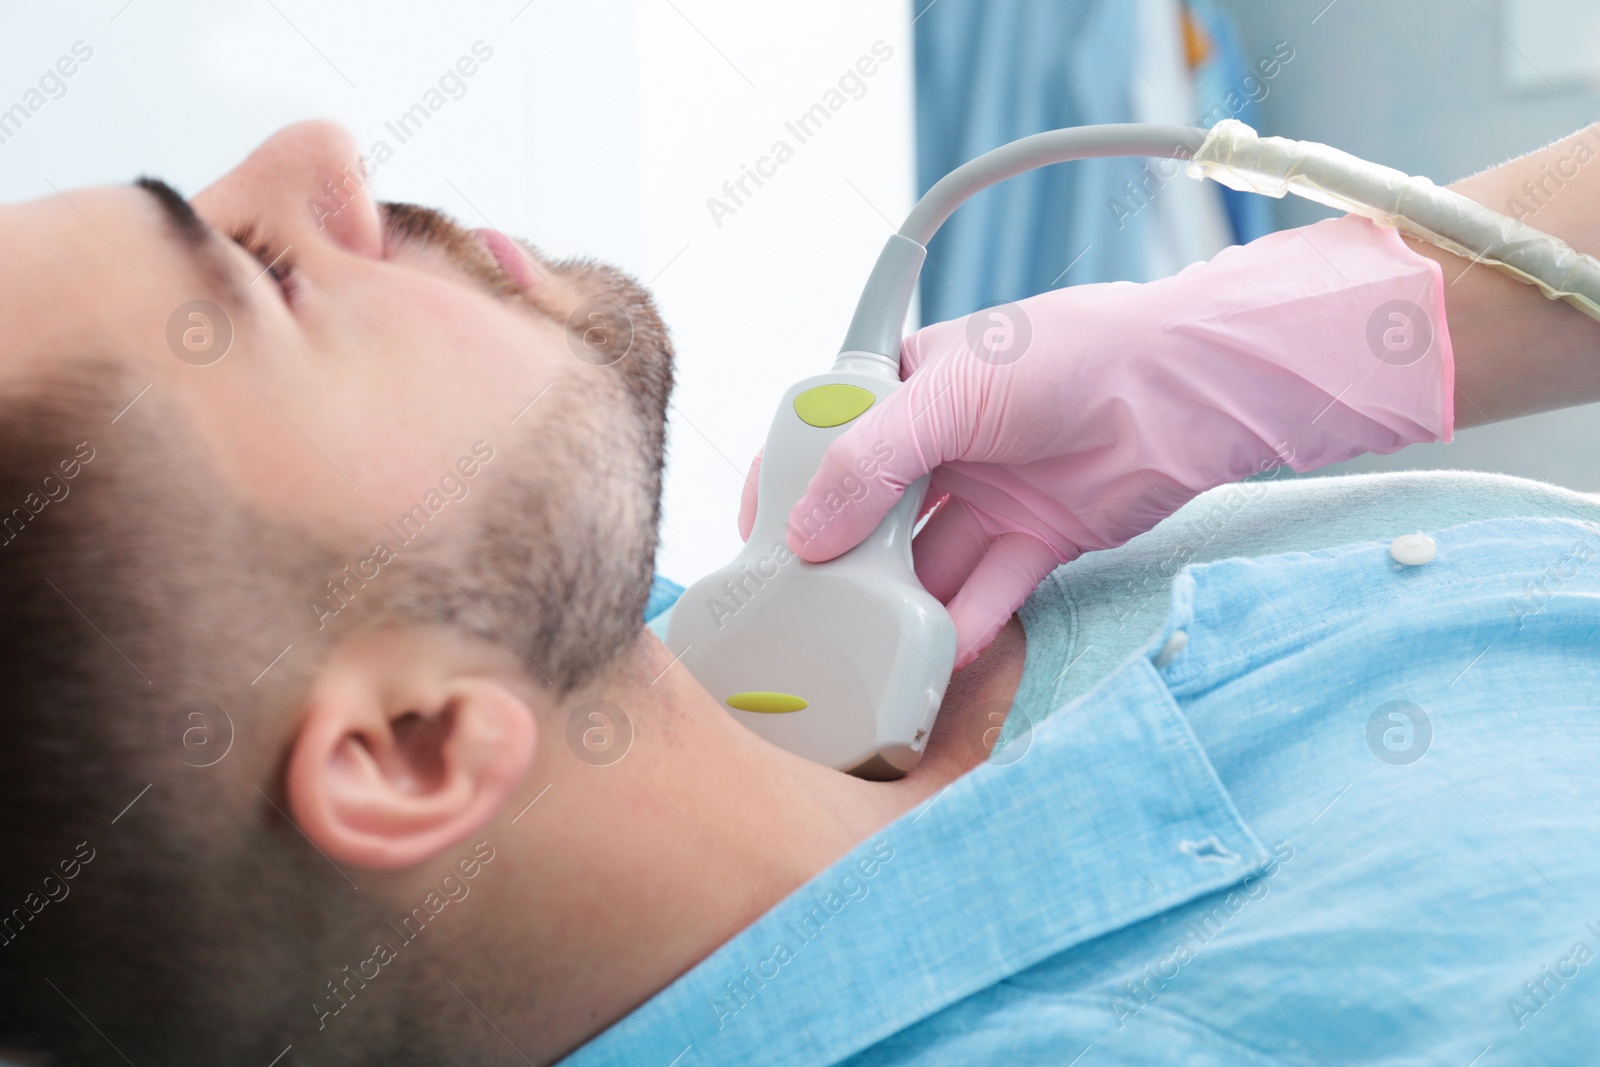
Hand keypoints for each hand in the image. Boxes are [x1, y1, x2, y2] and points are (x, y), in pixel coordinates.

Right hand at [743, 215, 1451, 667]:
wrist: (1181, 387)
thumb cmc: (1069, 353)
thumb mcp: (944, 392)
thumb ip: (867, 463)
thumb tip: (806, 531)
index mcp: (914, 384)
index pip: (832, 437)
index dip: (794, 484)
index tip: (761, 535)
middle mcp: (947, 441)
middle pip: (876, 511)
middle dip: (846, 558)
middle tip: (814, 601)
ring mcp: (992, 492)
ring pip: (930, 559)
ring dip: (904, 600)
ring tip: (874, 640)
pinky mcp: (1040, 537)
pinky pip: (989, 588)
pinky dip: (967, 620)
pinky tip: (944, 648)